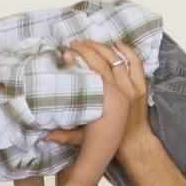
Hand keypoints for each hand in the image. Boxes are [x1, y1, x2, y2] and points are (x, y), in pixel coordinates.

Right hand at [62, 40, 149, 154]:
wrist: (134, 144)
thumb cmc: (108, 140)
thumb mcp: (83, 138)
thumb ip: (64, 135)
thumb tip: (44, 136)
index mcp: (106, 101)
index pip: (89, 74)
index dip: (76, 62)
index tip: (66, 54)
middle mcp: (121, 90)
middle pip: (102, 62)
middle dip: (87, 50)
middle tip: (74, 44)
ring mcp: (133, 86)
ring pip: (117, 59)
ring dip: (102, 48)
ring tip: (89, 42)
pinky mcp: (141, 85)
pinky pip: (136, 62)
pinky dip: (127, 51)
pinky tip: (117, 44)